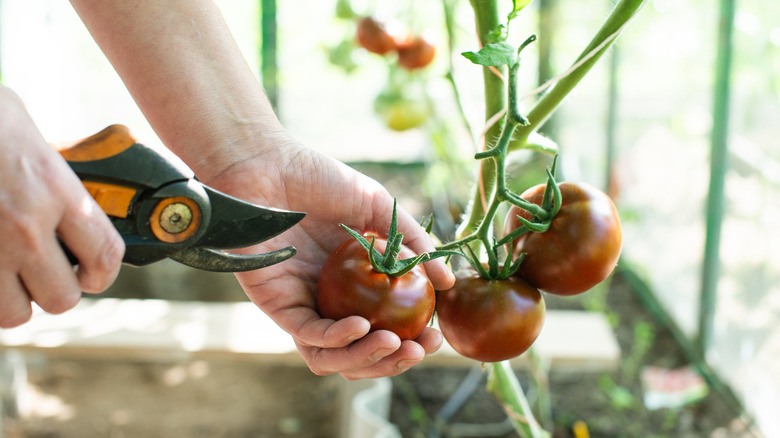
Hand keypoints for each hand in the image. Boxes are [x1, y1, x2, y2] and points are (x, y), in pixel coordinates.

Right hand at [0, 86, 124, 327]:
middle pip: (61, 297)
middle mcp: (26, 225)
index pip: (104, 255)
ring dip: (14, 300)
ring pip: (14, 312)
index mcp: (56, 191)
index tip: (92, 274)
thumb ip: (52, 172)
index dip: (102, 274)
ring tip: (9, 277)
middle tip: (44, 275)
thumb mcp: (28, 133)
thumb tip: (68, 185)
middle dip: (55, 291)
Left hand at [205, 136, 455, 379]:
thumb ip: (414, 243)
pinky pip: (306, 334)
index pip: (382, 328)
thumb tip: (448, 283)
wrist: (266, 163)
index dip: (410, 341)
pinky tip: (362, 326)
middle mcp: (326, 300)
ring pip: (330, 356)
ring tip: (395, 345)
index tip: (435, 336)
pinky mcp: (275, 302)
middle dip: (393, 361)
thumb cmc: (318, 179)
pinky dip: (336, 338)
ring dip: (365, 360)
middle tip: (421, 348)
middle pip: (359, 352)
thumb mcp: (379, 208)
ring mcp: (300, 304)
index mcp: (352, 283)